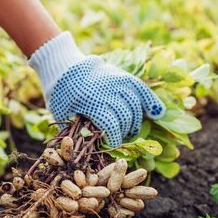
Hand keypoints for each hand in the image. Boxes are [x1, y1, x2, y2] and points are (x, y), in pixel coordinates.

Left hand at [28, 32, 165, 146]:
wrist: (63, 67)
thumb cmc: (60, 95)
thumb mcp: (61, 114)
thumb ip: (73, 131)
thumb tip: (84, 151)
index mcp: (90, 102)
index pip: (111, 126)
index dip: (114, 139)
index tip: (111, 145)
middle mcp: (107, 91)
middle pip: (125, 116)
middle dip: (124, 132)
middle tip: (119, 138)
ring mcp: (116, 81)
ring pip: (135, 105)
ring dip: (135, 121)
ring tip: (131, 130)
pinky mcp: (122, 76)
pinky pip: (141, 88)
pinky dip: (151, 101)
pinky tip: (157, 113)